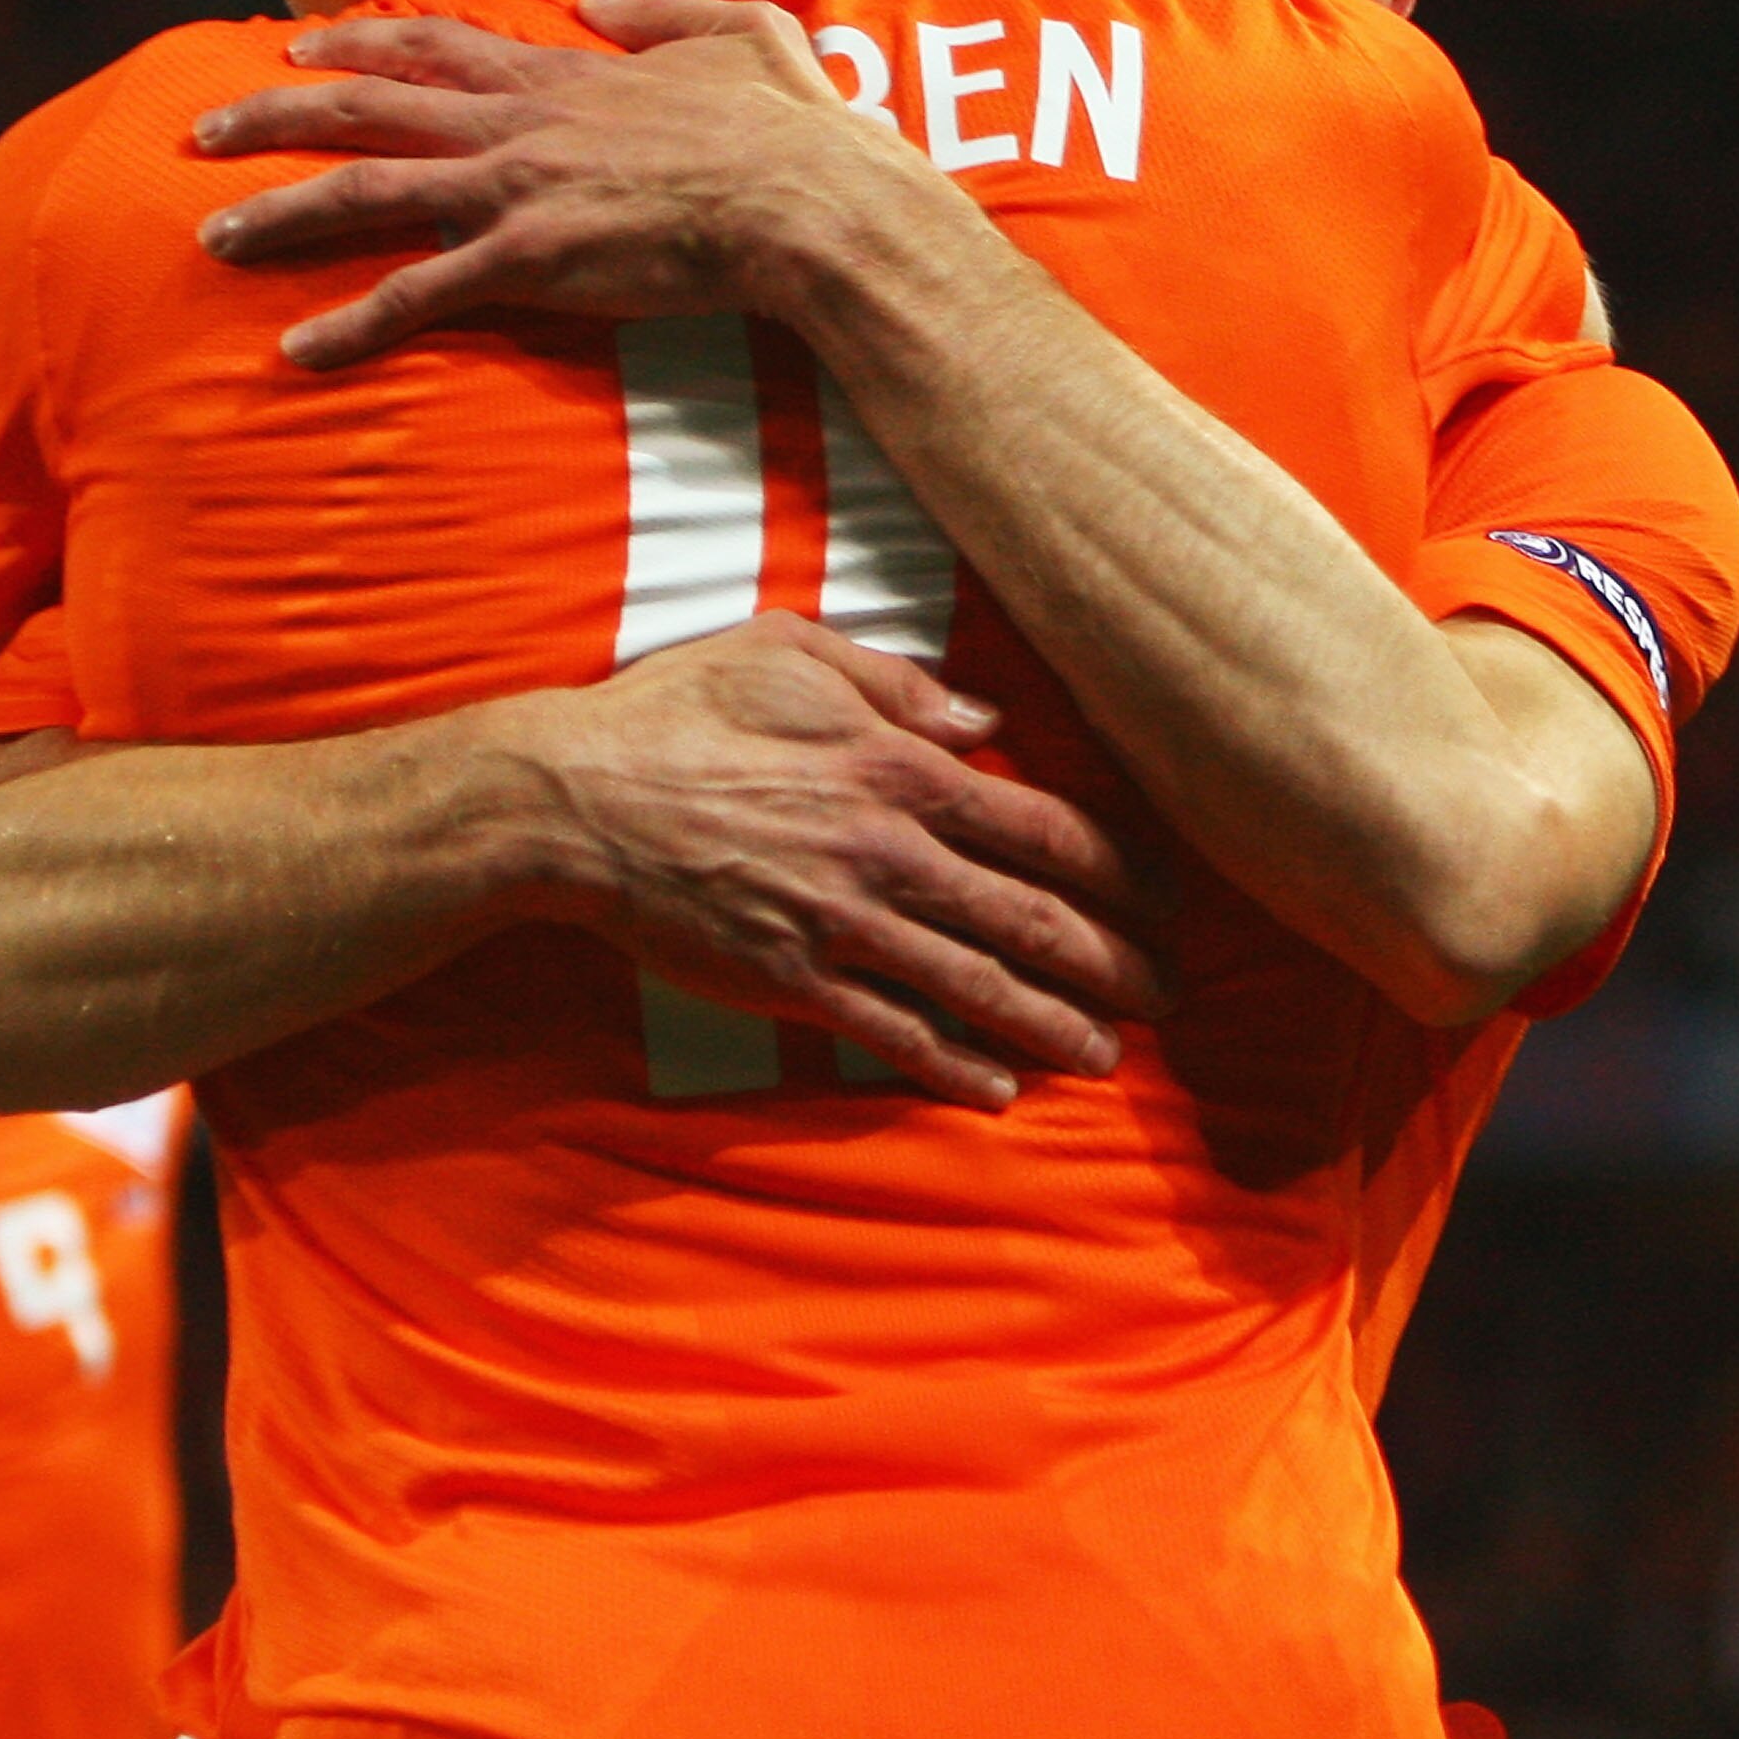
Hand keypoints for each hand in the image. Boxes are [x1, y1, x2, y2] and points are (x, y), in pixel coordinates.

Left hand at [192, 0, 908, 366]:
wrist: (809, 203)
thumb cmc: (791, 131)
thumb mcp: (735, 37)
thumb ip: (658, 16)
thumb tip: (602, 5)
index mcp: (560, 78)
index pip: (431, 49)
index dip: (355, 44)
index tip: (296, 49)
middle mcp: (517, 125)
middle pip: (365, 110)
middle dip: (272, 118)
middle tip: (201, 131)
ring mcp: (516, 191)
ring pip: (367, 194)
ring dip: (281, 215)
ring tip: (211, 239)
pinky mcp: (529, 262)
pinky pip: (418, 296)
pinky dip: (352, 324)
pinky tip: (299, 349)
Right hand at [501, 612, 1168, 1109]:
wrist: (571, 803)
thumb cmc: (674, 711)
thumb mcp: (787, 648)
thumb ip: (896, 681)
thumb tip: (984, 720)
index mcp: (898, 766)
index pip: (1045, 827)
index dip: (1121, 870)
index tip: (1165, 898)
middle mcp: (888, 853)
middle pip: (1034, 919)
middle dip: (1114, 962)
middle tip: (1168, 994)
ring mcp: (842, 925)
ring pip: (979, 986)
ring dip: (1053, 1026)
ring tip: (1106, 1056)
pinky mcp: (791, 983)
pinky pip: (891, 1034)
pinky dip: (951, 1066)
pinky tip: (997, 1090)